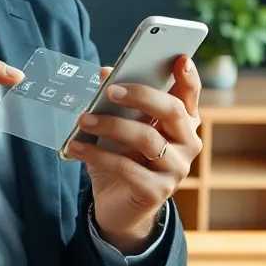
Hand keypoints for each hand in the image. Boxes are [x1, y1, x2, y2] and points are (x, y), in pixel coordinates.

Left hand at [66, 55, 201, 253]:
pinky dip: (98, 154)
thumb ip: (116, 101)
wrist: (119, 207)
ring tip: (83, 119)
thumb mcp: (118, 126)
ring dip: (112, 126)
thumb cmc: (123, 158)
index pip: (189, 95)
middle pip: (172, 111)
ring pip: (148, 139)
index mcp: (181, 123)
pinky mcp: (157, 192)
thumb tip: (105, 72)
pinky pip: (127, 168)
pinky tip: (76, 147)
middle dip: (141, 96)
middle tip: (111, 91)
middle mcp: (187, 144)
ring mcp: (176, 169)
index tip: (180, 58)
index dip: (188, 77)